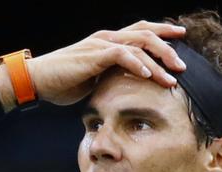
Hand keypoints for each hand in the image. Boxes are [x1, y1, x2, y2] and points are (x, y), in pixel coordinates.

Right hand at [27, 20, 186, 105]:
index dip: (162, 32)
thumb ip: (111, 78)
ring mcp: (101, 44)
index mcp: (108, 42)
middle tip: (183, 65)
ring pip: (138, 44)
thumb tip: (125, 90)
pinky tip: (148, 75)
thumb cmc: (63, 82)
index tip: (181, 38)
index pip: (141, 31)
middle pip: (146, 34)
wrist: (38, 80)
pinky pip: (121, 54)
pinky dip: (137, 64)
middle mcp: (107, 38)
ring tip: (171, 76)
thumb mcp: (94, 79)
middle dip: (168, 48)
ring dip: (158, 61)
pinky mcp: (94, 55)